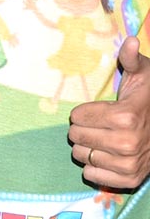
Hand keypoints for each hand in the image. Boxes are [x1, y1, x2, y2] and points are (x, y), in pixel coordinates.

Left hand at [68, 36, 149, 187]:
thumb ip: (131, 58)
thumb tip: (131, 39)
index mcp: (126, 116)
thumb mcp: (144, 74)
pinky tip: (104, 156)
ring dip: (86, 147)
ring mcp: (129, 164)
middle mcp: (128, 143)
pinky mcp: (131, 180)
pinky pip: (93, 176)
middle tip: (97, 124)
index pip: (77, 116)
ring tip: (101, 139)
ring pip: (82, 156)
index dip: (83, 111)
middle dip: (81, 128)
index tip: (98, 109)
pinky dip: (93, 168)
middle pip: (76, 137)